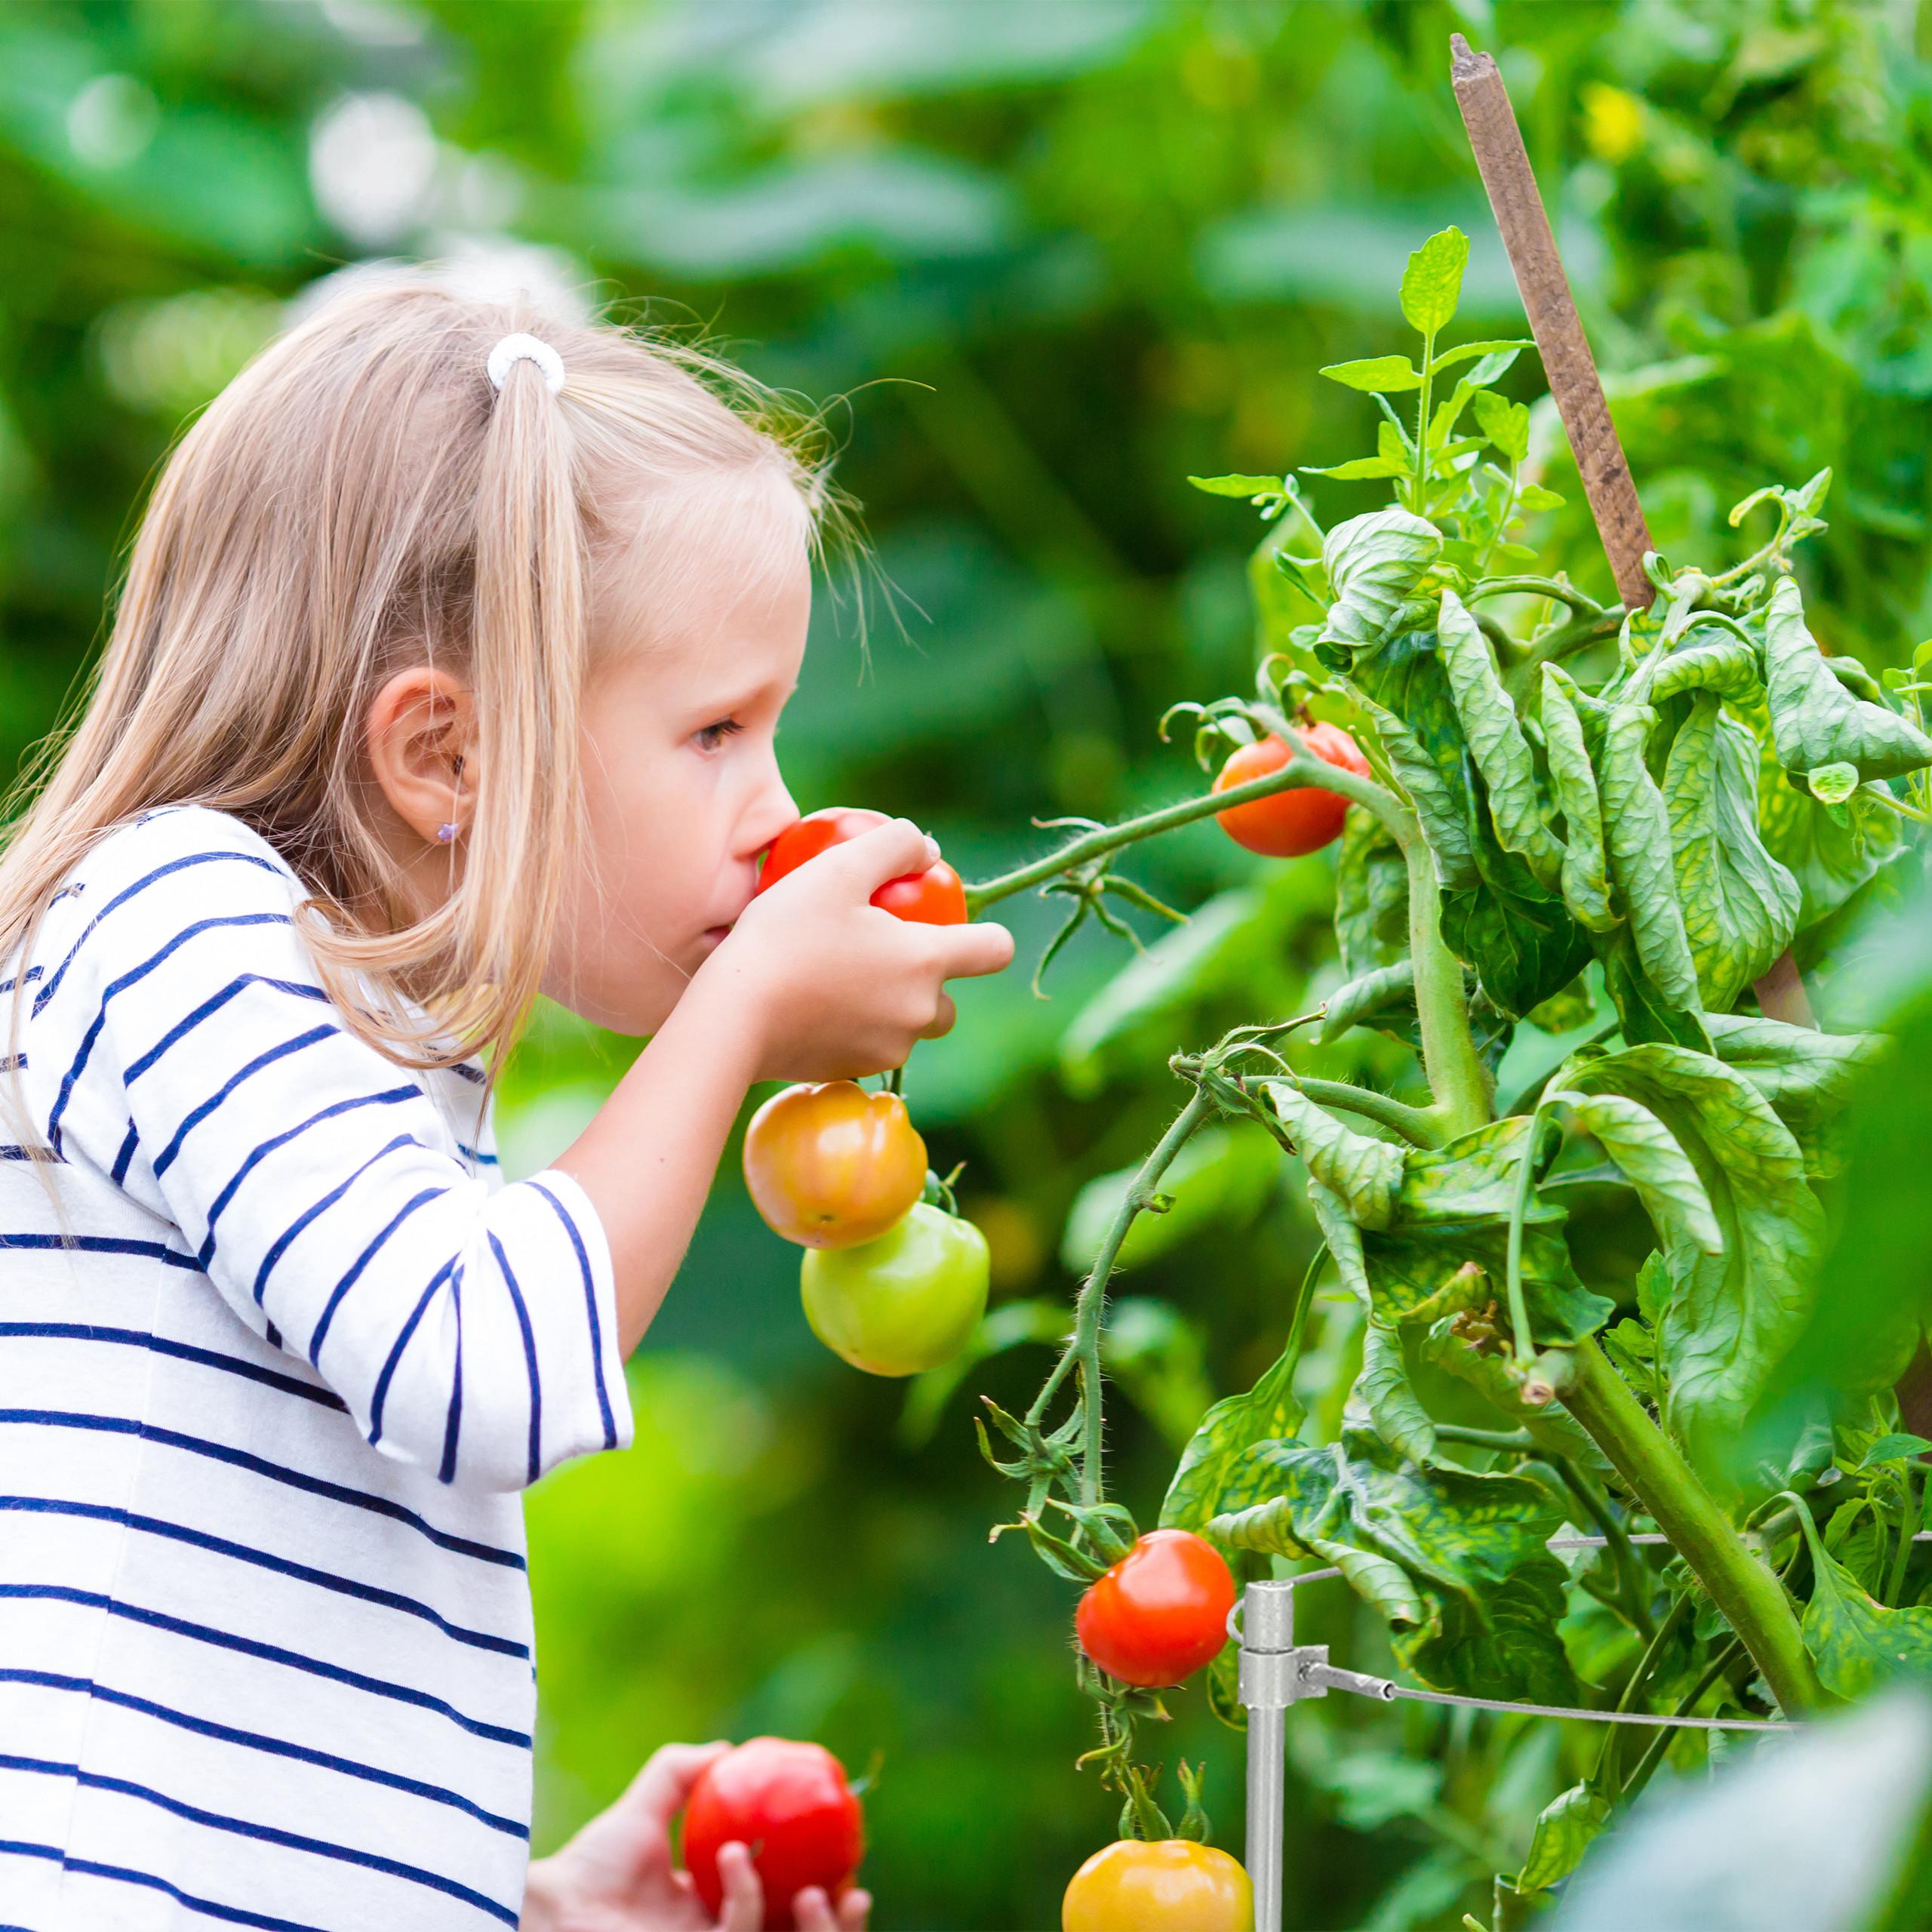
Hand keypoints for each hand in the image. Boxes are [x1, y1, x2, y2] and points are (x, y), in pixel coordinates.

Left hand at [520, 1742, 870, 1931]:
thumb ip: (680, 1775)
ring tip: (811, 1886)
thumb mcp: (644, 1808)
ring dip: (812, 1926)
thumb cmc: (590, 1864)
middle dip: (839, 1929)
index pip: (785, 1911)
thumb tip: (728, 1749)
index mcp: (716, 1915)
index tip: (850, 1861)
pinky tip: (734, 1856)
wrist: (553, 1907)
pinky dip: (746, 1897)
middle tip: (854, 1888)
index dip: (825, 1895)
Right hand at [706, 817, 1013, 1082]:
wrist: (732, 1016)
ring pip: (906, 1025)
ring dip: (888, 1003)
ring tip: (837, 973)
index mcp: (926, 963)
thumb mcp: (838, 869)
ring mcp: (885, 1050)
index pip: (996, 948)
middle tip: (877, 950)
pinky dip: (852, 1026)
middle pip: (948, 999)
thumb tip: (929, 848)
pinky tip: (810, 1001)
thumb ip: (894, 845)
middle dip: (926, 979)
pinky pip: (867, 1045)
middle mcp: (917, 1013)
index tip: (952, 923)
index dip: (986, 934)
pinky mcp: (850, 1072)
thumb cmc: (786, 935)